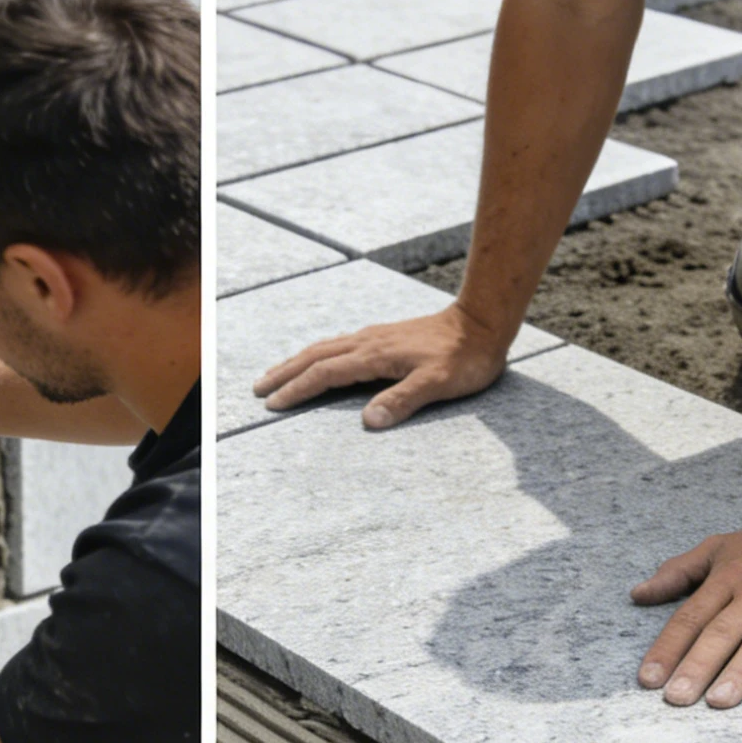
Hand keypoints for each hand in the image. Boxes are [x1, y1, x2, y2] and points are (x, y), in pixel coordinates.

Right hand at [252, 304, 510, 429]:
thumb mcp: (439, 383)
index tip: (273, 404)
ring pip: (324, 347)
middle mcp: (368, 342)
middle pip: (315, 356)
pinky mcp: (383, 336)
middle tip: (258, 388)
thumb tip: (369, 421)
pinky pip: (338, 344)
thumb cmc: (465, 356)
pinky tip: (318, 359)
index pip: (325, 373)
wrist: (483, 321)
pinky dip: (317, 354)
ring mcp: (374, 336)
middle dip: (285, 373)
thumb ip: (403, 400)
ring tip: (276, 373)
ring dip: (296, 361)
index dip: (297, 389)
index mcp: (375, 355)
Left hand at [631, 510, 741, 706]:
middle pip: (722, 632)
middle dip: (696, 666)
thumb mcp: (720, 548)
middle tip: (675, 699)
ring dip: (741, 671)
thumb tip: (637, 595)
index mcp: (728, 578)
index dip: (667, 648)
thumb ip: (677, 572)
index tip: (647, 680)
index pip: (690, 618)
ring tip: (719, 701)